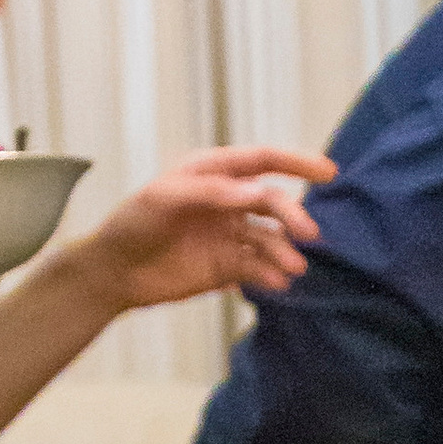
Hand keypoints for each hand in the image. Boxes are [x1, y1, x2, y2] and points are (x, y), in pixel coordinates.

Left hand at [75, 144, 332, 315]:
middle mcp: (227, 201)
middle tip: (309, 234)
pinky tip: (277, 282)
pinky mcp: (226, 267)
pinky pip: (257, 268)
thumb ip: (211, 193)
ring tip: (293, 267)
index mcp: (213, 173)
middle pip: (272, 202)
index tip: (329, 173)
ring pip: (269, 238)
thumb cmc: (132, 224)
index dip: (297, 163)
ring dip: (284, 250)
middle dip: (293, 216)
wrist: (113, 272)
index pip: (262, 161)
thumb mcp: (164, 198)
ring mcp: (229, 235)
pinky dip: (270, 274)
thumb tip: (257, 193)